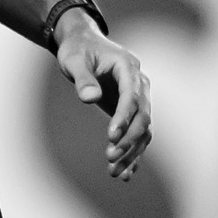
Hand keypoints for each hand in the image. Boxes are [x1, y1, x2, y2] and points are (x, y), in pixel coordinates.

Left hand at [54, 16, 151, 180]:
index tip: (111, 136)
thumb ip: (83, 79)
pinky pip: (137, 133)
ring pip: (143, 129)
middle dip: (128, 138)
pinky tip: (124, 173)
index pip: (131, 96)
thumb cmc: (77, 50)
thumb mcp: (74, 60)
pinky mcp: (130, 109)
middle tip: (110, 157)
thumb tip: (90, 98)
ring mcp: (137, 97)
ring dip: (131, 151)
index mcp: (128, 67)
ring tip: (114, 172)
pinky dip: (133, 153)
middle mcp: (139, 83)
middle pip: (143, 115)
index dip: (123, 117)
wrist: (83, 44)